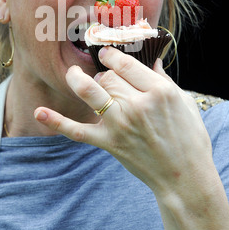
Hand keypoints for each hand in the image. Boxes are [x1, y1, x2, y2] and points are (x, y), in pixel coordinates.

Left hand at [34, 46, 212, 197]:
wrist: (184, 177)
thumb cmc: (189, 138)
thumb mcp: (185, 102)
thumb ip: (165, 79)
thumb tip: (152, 61)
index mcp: (158, 91)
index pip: (125, 63)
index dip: (112, 55)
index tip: (106, 53)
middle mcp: (137, 105)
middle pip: (107, 76)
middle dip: (104, 74)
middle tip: (108, 78)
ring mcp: (120, 124)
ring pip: (90, 91)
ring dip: (78, 81)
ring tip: (74, 75)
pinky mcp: (108, 142)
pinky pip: (78, 131)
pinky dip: (57, 122)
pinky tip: (39, 112)